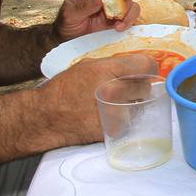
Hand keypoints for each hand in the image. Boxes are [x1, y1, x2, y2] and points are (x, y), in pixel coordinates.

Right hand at [44, 51, 160, 142]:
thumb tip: (138, 67)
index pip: (146, 65)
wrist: (45, 116)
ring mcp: (114, 112)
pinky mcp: (112, 130)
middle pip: (145, 88)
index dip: (149, 68)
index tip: (147, 73)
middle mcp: (113, 90)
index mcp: (107, 70)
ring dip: (131, 106)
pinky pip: (129, 123)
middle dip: (137, 89)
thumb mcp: (88, 66)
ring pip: (139, 107)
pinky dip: (122, 120)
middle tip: (123, 91)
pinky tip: (107, 117)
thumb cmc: (65, 89)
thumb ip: (114, 65)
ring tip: (112, 105)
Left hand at [50, 0, 139, 41]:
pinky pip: (133, 11)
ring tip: (119, 19)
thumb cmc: (69, 22)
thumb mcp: (70, 15)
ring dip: (128, 4)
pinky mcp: (122, 13)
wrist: (73, 37)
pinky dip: (130, 18)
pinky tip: (119, 27)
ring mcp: (114, 0)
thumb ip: (84, 6)